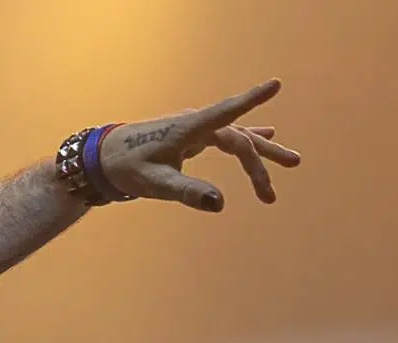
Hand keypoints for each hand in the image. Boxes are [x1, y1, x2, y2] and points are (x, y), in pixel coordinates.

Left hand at [98, 78, 301, 212]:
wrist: (105, 158)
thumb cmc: (127, 168)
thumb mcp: (156, 183)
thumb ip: (187, 192)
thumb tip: (219, 203)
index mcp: (188, 128)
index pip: (226, 112)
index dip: (251, 100)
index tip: (275, 84)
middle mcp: (195, 124)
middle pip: (237, 140)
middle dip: (257, 165)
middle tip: (270, 196)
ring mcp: (195, 128)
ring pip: (237, 138)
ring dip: (261, 153)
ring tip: (292, 162)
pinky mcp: (193, 136)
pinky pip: (227, 137)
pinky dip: (247, 140)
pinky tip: (268, 136)